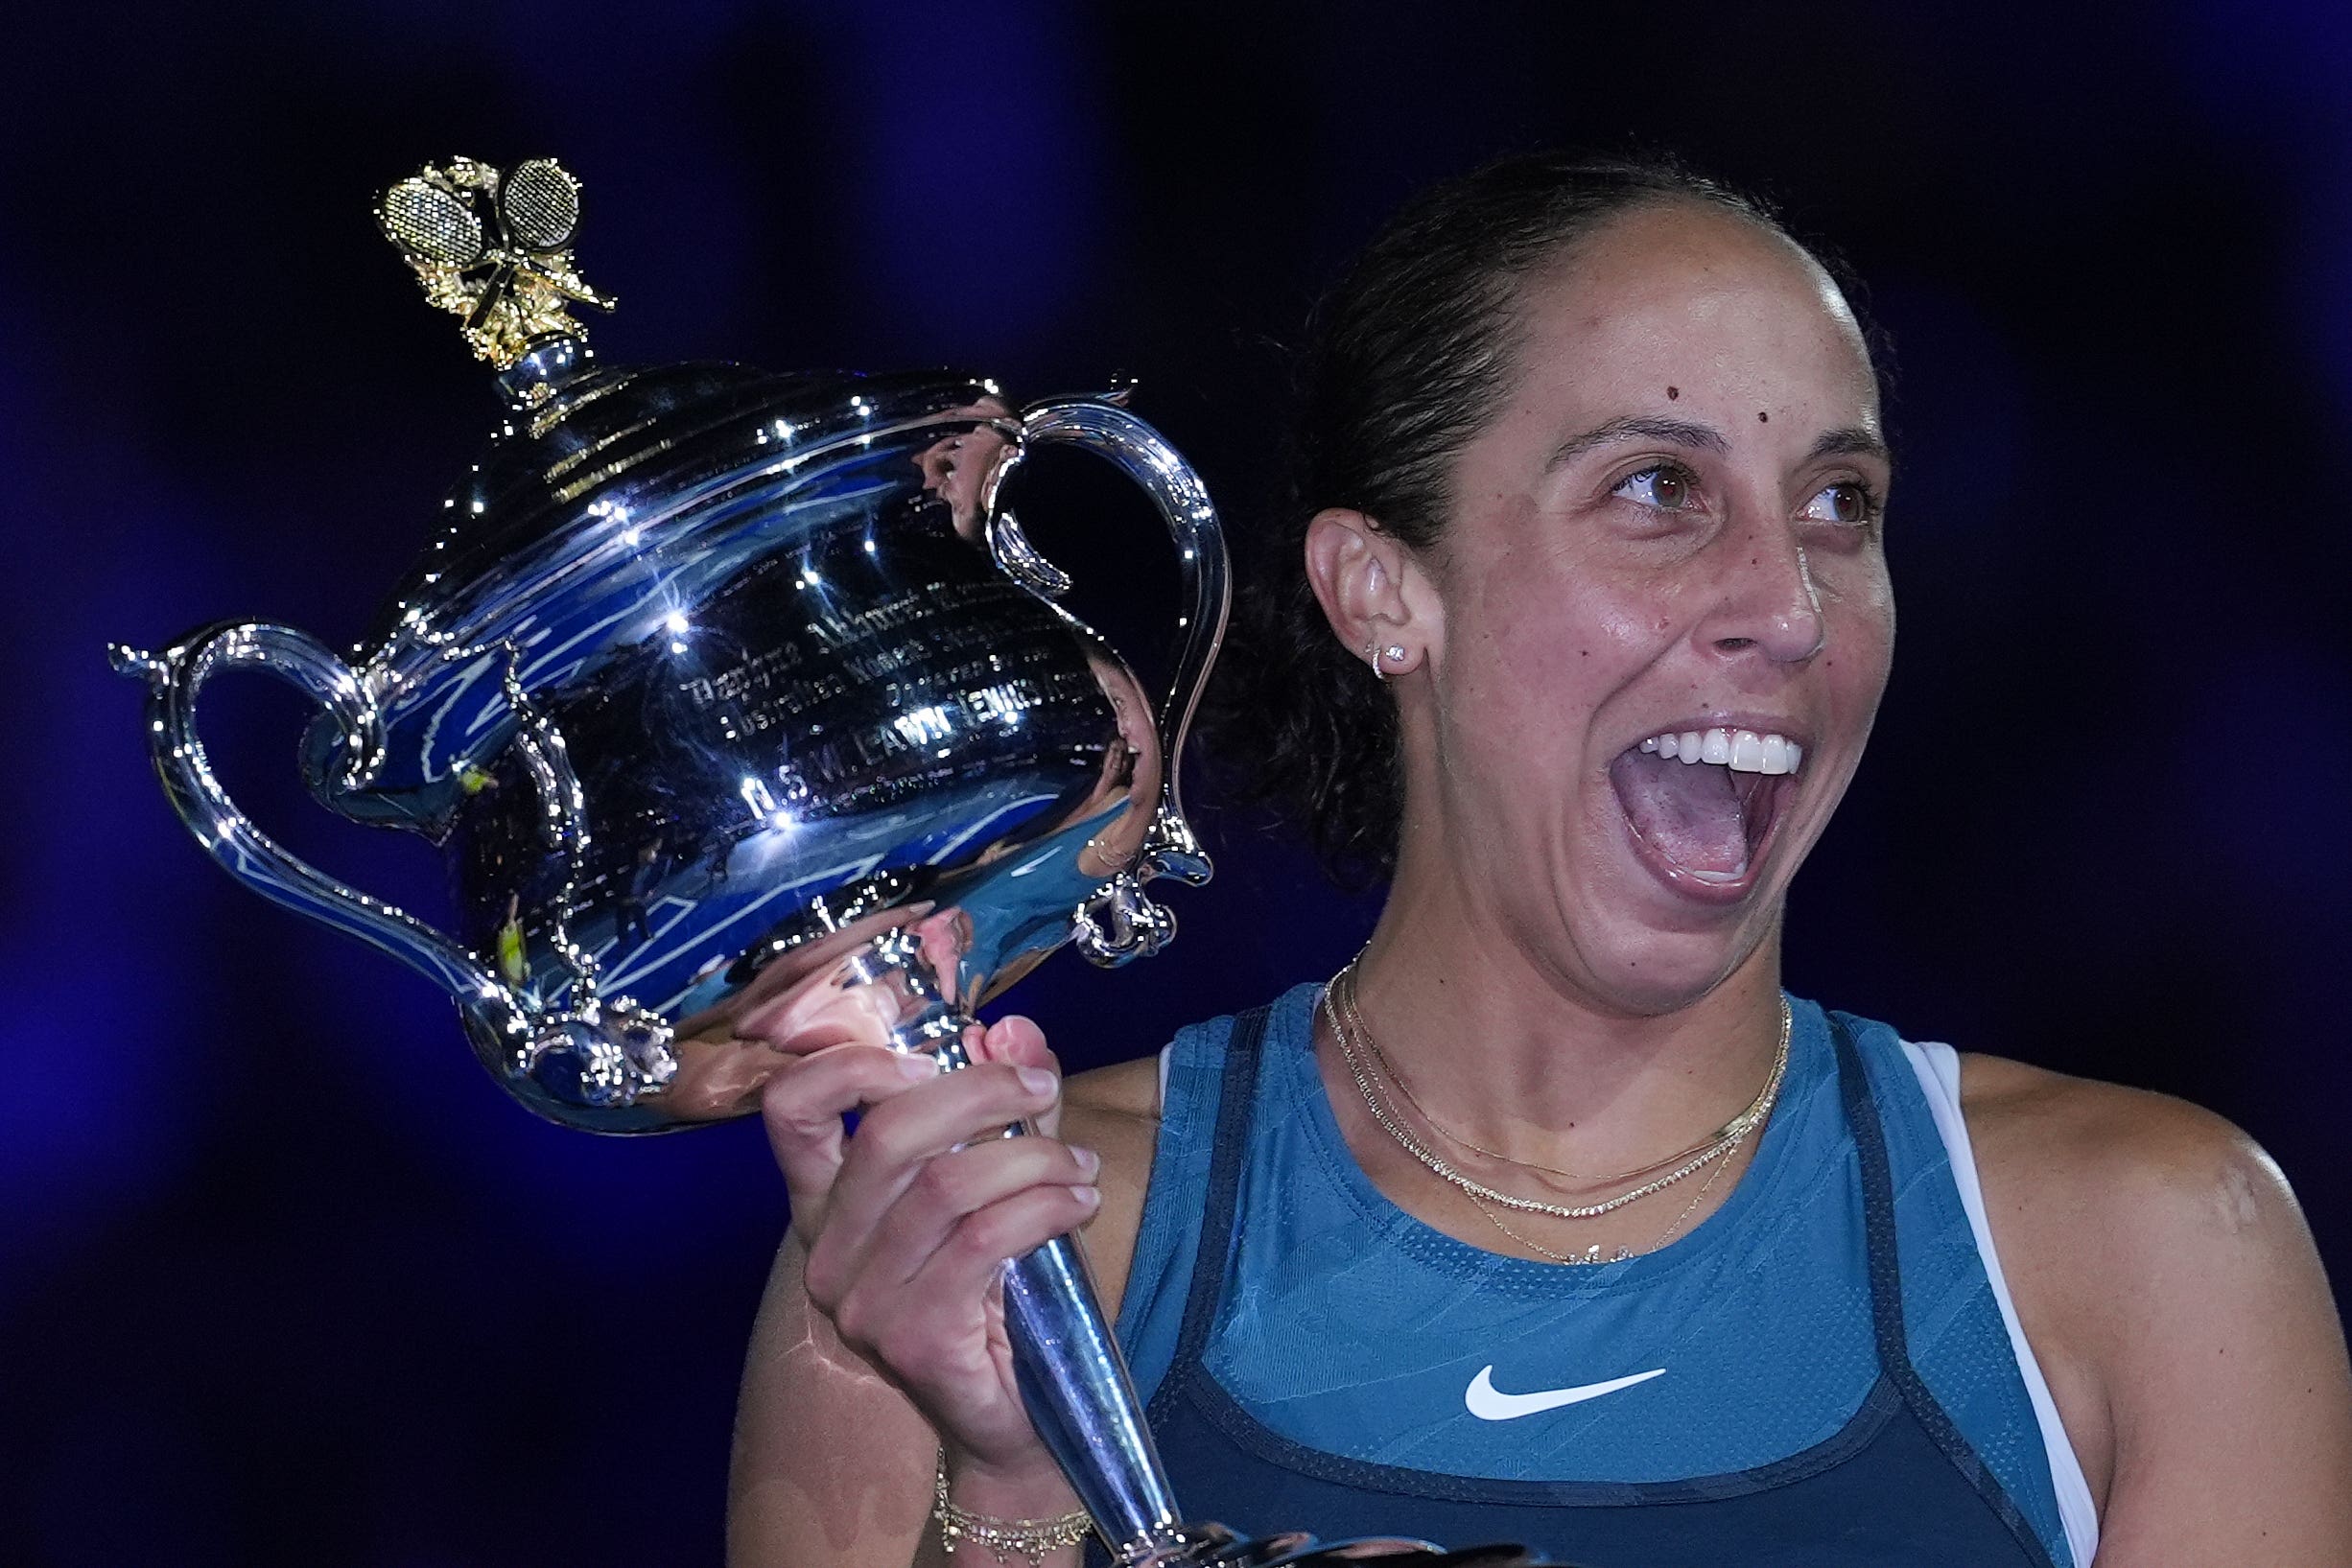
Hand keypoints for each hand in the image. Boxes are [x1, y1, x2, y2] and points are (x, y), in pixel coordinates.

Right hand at [752, 999, 1100, 1484]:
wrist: (1018, 1420)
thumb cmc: (1005, 1294)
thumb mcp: (1004, 1181)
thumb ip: (1004, 1107)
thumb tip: (1015, 1028)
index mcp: (827, 1205)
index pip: (791, 1111)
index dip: (850, 1062)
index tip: (936, 1049)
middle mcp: (828, 1254)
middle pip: (884, 1135)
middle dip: (978, 1091)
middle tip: (1040, 1088)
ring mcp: (862, 1303)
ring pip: (946, 1185)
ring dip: (1032, 1158)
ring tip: (1079, 1168)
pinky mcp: (913, 1339)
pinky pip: (983, 1242)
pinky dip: (1044, 1206)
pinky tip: (1080, 1204)